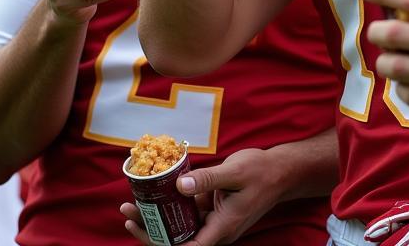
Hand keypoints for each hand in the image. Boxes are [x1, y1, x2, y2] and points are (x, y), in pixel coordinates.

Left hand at [121, 148, 287, 244]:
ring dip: (158, 218)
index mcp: (222, 227)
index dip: (164, 244)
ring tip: (134, 205)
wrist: (281, 171)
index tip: (140, 231)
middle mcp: (216, 230)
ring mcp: (214, 221)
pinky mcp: (213, 211)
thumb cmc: (261, 171)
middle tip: (127, 212)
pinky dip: (172, 206)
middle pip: (178, 240)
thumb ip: (207, 179)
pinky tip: (158, 194)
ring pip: (180, 227)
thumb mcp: (235, 171)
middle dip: (150, 230)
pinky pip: (189, 214)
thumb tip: (178, 186)